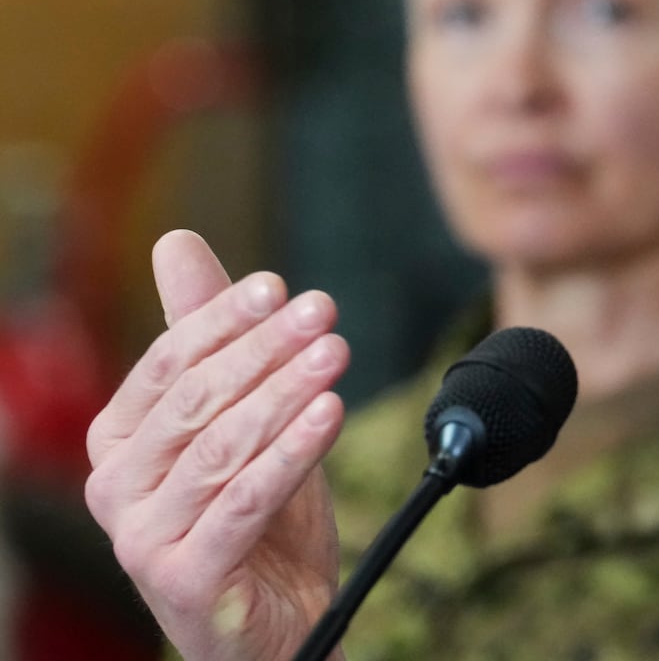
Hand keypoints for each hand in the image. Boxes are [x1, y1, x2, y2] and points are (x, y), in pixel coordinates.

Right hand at [85, 230, 350, 659]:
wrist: (279, 621)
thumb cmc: (256, 514)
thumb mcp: (243, 413)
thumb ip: (211, 335)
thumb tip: (175, 242)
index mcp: (120, 439)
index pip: (170, 361)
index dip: (224, 318)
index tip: (280, 286)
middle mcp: (117, 487)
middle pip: (198, 399)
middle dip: (265, 349)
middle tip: (323, 311)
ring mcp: (143, 538)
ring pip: (222, 447)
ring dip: (286, 393)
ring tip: (336, 353)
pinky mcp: (184, 578)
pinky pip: (243, 503)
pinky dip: (289, 454)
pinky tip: (330, 414)